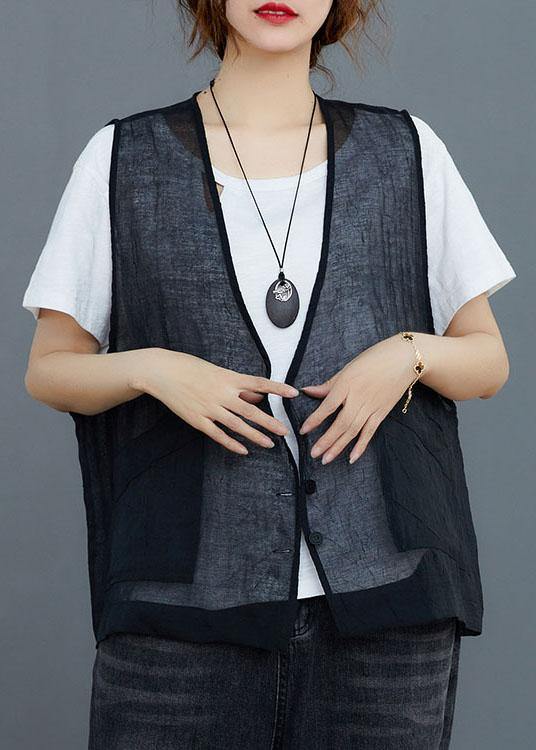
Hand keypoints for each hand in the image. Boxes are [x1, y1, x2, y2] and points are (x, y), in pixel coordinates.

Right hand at [133, 349, 298, 455]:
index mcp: (228, 378)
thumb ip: (237, 385)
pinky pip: (218, 435)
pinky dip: (231, 443)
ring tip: (270, 444)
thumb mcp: (216, 371)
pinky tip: (243, 450)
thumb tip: (256, 397)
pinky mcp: (198, 420)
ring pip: (237, 425)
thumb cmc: (189, 367)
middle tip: (285, 432)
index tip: (293, 393)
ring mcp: (209, 408)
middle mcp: (221, 394)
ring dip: (255, 436)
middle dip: (270, 423)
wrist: (162, 371)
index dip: (277, 389)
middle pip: (251, 411)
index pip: (259, 384)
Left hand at [298, 334, 420, 464]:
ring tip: (326, 459)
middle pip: (340, 424)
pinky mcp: (382, 413)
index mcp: (347, 384)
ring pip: (353, 431)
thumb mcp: (349, 368)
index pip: (328, 406)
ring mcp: (372, 407)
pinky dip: (361, 446)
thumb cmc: (375, 359)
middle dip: (326, 441)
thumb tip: (308, 390)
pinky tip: (352, 458)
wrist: (405, 359)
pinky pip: (370, 432)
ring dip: (339, 447)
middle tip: (314, 453)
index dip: (315, 420)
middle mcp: (359, 398)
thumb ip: (329, 384)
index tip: (303, 430)